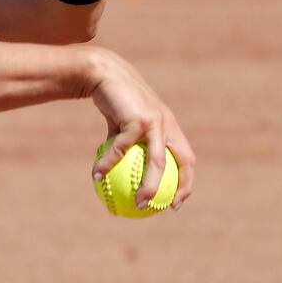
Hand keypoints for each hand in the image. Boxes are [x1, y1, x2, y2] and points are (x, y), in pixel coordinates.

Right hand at [85, 48, 194, 209]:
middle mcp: (167, 125)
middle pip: (183, 161)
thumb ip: (127, 146)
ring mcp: (155, 121)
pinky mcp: (138, 119)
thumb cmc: (114, 102)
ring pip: (156, 161)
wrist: (103, 75)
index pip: (186, 158)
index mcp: (169, 127)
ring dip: (148, 185)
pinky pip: (122, 149)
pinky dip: (108, 163)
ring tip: (138, 202)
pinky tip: (96, 175)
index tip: (174, 202)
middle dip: (180, 186)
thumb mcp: (122, 126)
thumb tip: (119, 175)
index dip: (186, 181)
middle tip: (164, 207)